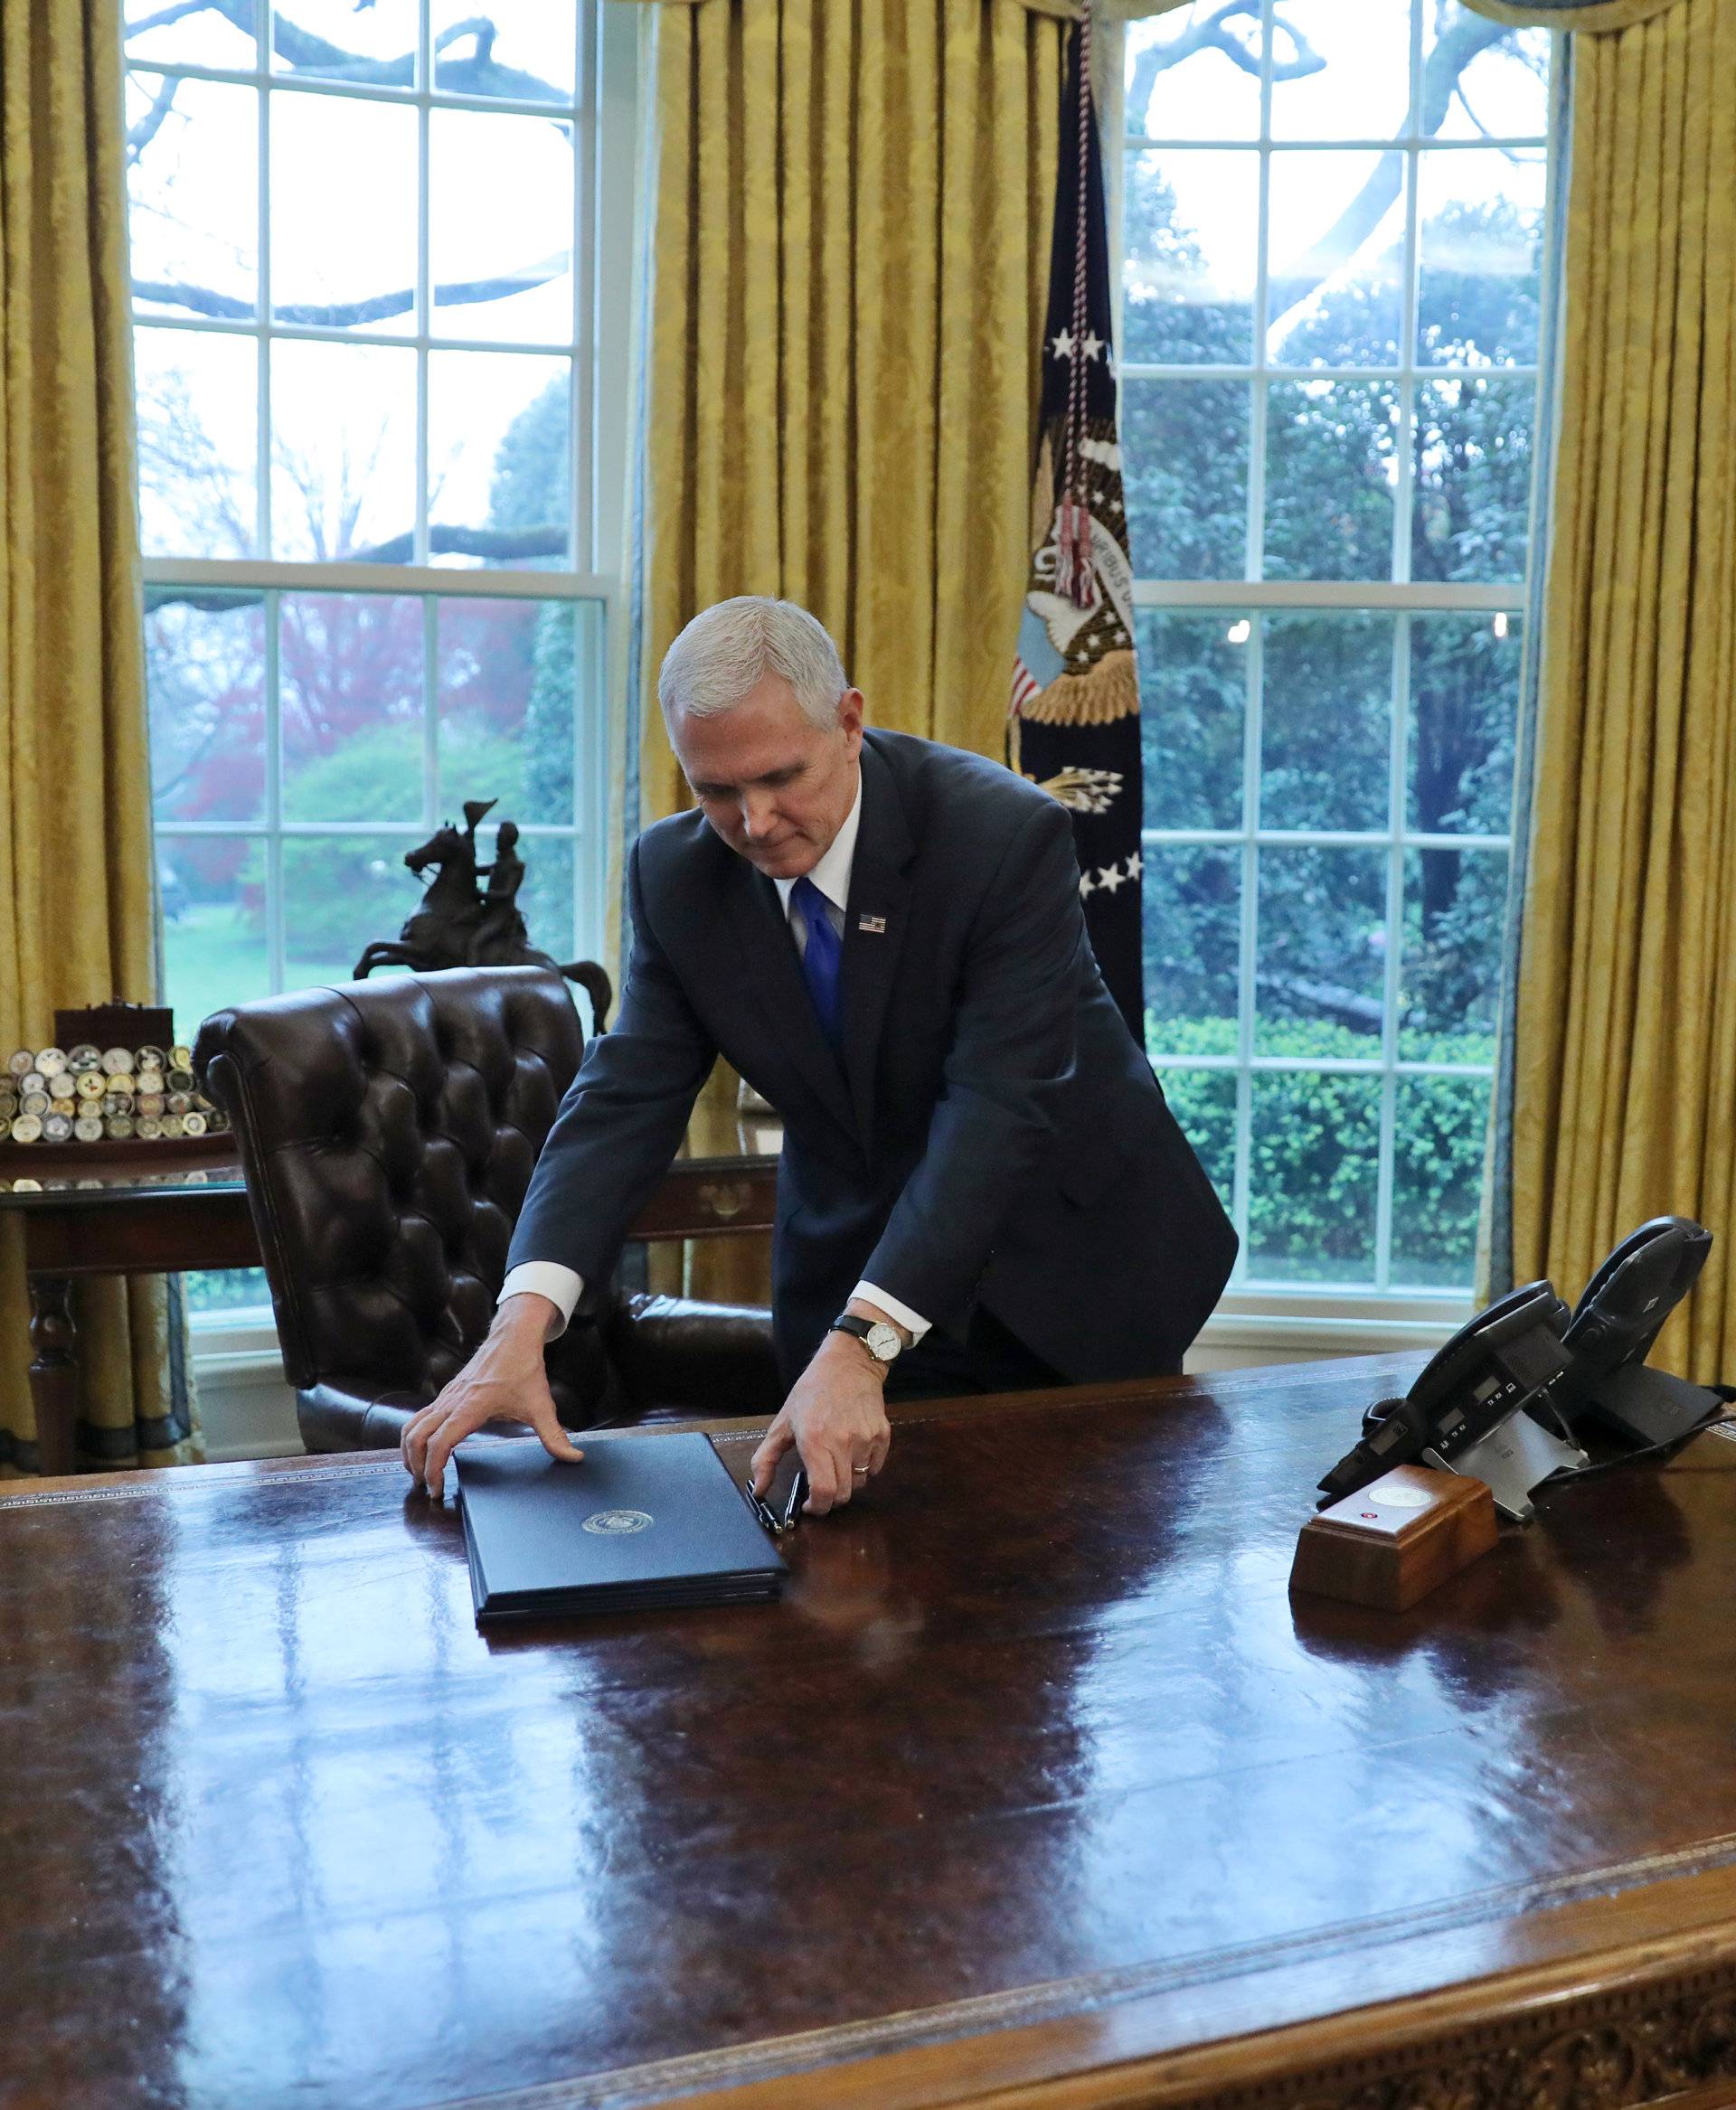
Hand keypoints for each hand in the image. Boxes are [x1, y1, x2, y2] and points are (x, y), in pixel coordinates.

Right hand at [401, 1294, 583, 1499]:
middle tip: (427, 1487)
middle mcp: (452, 1401)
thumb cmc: (524, 1367)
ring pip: (412, 1426)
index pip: (440, 1443)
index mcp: (471, 1407)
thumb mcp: (541, 1405)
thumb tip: (574, 1458)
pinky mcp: (446, 1393)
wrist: (513, 1336)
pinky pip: (420, 1417)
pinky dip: (415, 1436)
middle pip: (416, 1437)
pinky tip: (425, 1449)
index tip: (438, 1488)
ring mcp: (445, 1396)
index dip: (433, 1469)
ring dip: (409, 1451)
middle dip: (415, 1465)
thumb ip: (555, 1436)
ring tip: (419, 1473)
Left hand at [749, 1331, 891, 1514]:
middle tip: (821, 1488)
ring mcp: (866, 1439)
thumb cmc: (811, 1392)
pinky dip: (864, 1469)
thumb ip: (766, 1459)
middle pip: (843, 1494)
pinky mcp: (883, 1435)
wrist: (848, 1363)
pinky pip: (875, 1468)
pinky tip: (852, 1454)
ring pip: (860, 1482)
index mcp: (815, 1441)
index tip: (810, 1506)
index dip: (818, 1507)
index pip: (824, 1491)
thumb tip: (758, 1490)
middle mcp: (843, 1442)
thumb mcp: (783, 1422)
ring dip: (847, 1483)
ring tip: (836, 1466)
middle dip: (830, 1499)